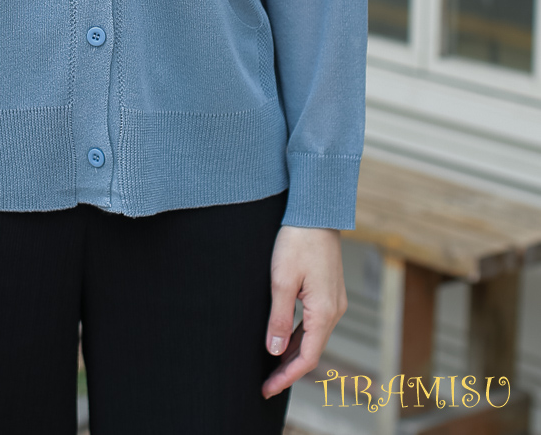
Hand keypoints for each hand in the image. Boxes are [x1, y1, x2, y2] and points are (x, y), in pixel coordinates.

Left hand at [261, 225, 346, 398]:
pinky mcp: (329, 291)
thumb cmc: (297, 242)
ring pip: (313, 337)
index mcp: (324, 312)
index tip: (267, 388)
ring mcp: (334, 301)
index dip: (287, 376)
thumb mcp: (282, 280)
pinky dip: (300, 335)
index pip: (306, 357)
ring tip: (272, 366)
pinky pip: (314, 322)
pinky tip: (284, 339)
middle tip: (266, 384)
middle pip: (311, 350)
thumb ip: (279, 318)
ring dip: (294, 353)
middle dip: (289, 369)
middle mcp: (334, 310)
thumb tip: (275, 351)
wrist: (316, 212)